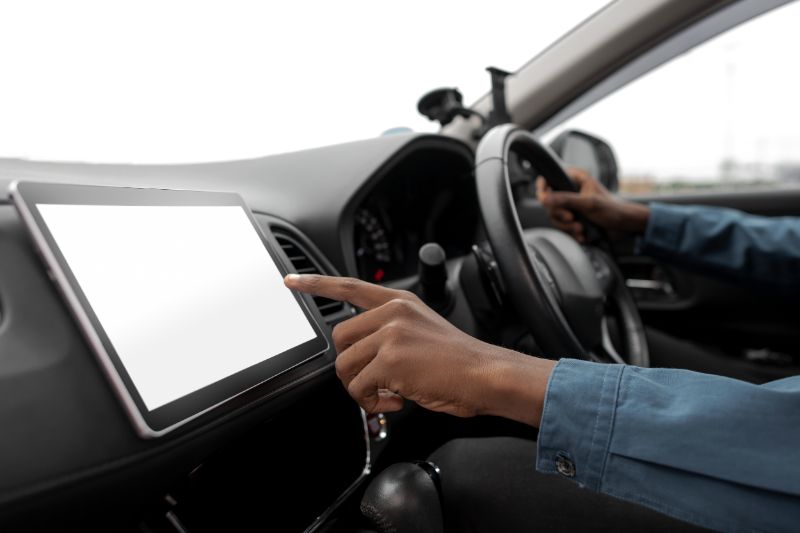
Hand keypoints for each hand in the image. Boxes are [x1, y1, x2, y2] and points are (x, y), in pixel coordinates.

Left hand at [284, 274, 554, 425]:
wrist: (486, 374)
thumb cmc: (459, 361)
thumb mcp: (423, 331)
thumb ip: (391, 333)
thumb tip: (364, 359)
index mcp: (400, 303)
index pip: (349, 287)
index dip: (316, 285)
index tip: (291, 281)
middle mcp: (393, 313)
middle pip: (340, 338)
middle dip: (350, 367)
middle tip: (374, 384)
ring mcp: (391, 335)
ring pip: (346, 366)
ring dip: (362, 389)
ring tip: (389, 395)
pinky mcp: (391, 360)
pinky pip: (360, 388)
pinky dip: (374, 403)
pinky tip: (397, 401)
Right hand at [536, 168, 649, 241]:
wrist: (624, 226)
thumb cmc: (612, 210)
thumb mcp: (588, 203)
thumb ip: (566, 199)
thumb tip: (545, 199)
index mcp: (575, 179)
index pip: (549, 179)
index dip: (543, 190)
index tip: (544, 201)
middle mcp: (571, 190)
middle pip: (550, 202)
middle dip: (560, 214)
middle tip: (571, 218)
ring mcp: (571, 205)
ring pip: (555, 216)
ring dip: (567, 226)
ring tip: (580, 228)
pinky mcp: (573, 217)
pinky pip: (562, 226)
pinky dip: (571, 232)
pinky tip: (582, 234)